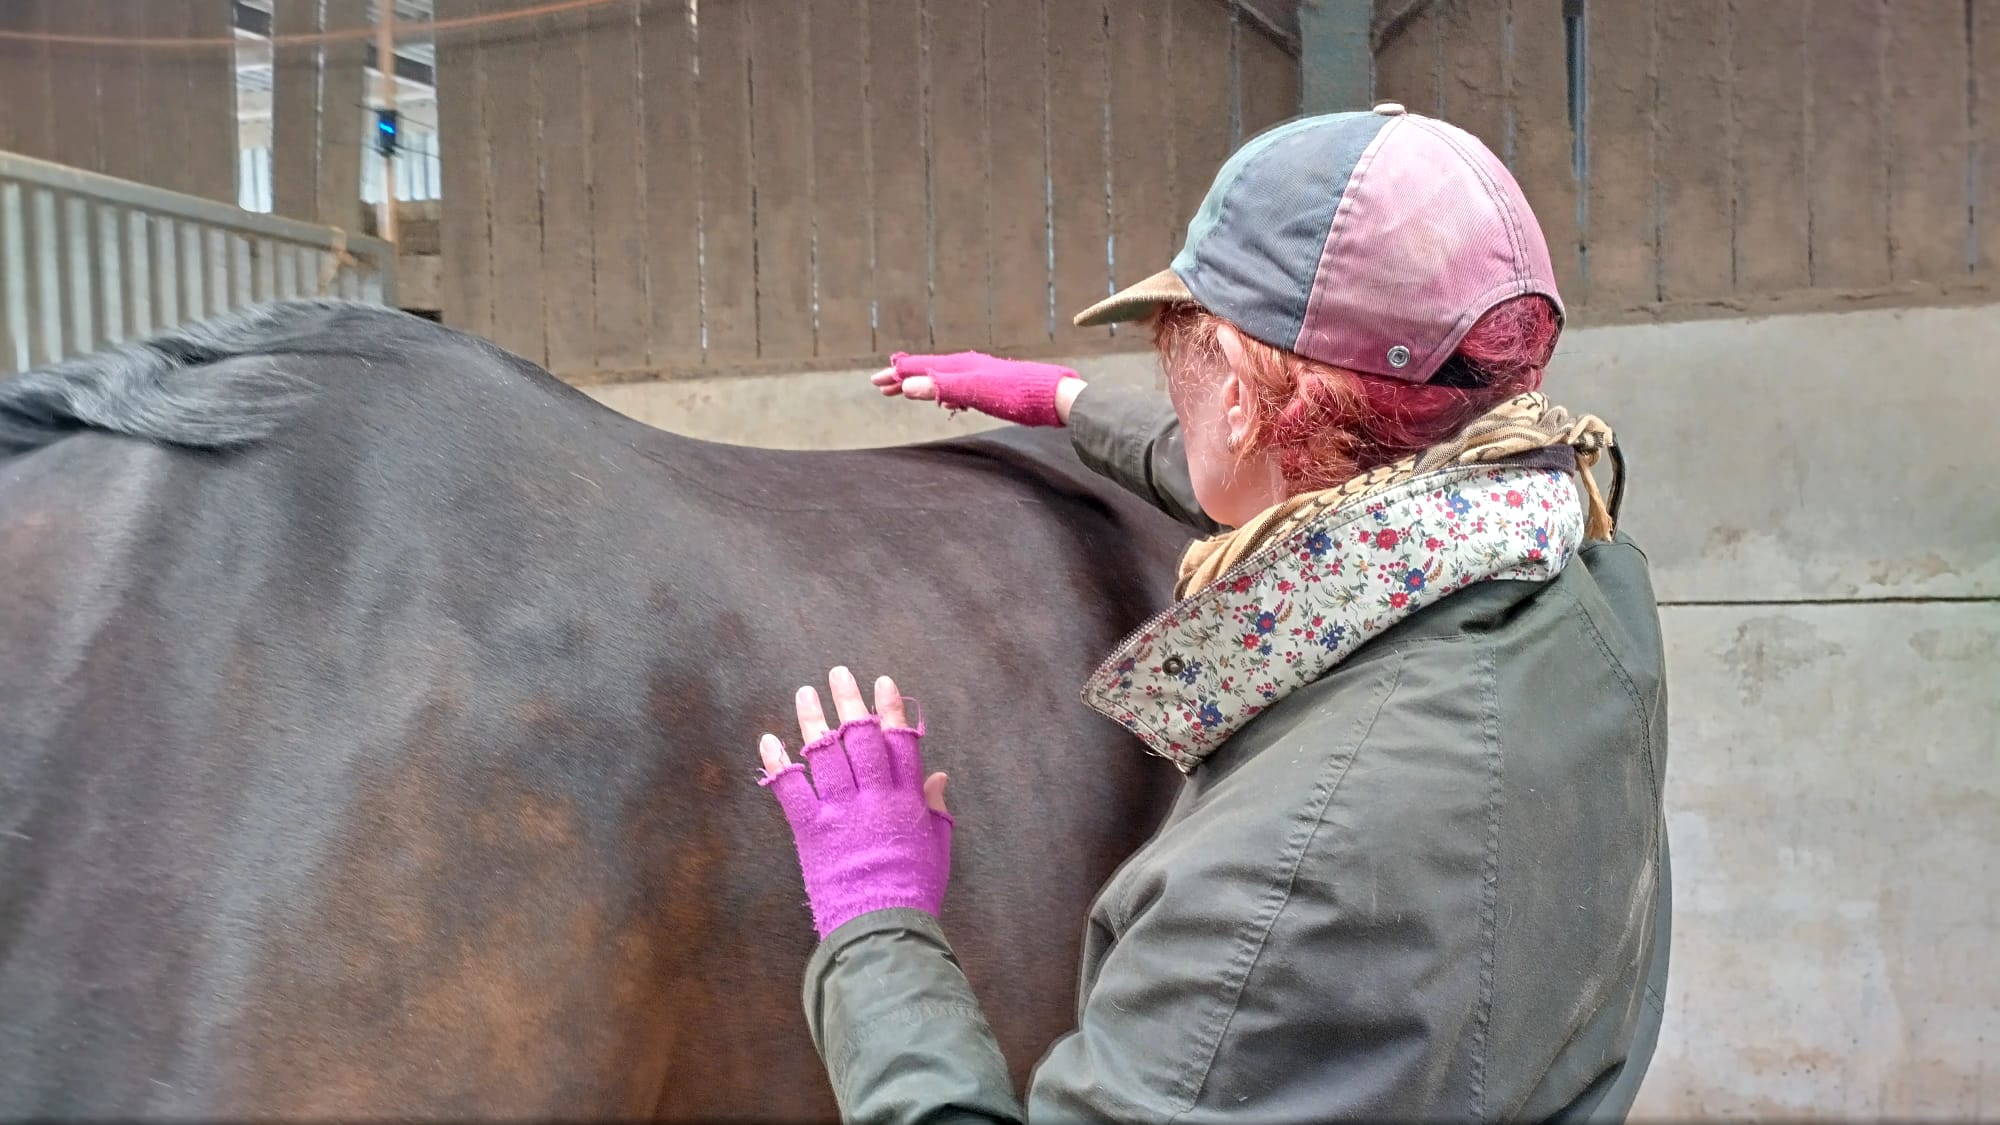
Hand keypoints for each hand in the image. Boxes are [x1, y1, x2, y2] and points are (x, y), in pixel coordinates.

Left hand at [758, 666, 952, 939]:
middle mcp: (874, 797)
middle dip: (850, 701)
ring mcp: (842, 812)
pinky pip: (792, 789)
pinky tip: (769, 740)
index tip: (883, 683)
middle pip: (861, 737)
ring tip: (805, 693)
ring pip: (826, 753)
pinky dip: (778, 763)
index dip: (890, 709)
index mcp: (906, 799)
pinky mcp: (812, 831)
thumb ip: (934, 809)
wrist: (883, 929)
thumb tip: (939, 777)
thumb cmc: (914, 892)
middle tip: (838, 673)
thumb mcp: (936, 847)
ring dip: (813, 720)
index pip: (900, 741)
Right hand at [871, 351, 1086, 426]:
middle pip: (928, 371)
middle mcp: (967, 367)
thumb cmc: (1017, 394)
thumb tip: (907, 386)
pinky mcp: (990, 388)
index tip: (876, 380)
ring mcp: (979, 377)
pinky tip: (944, 401)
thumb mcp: (974, 391)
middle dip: (904, 378)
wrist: (1054, 397)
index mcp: (960, 365)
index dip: (898, 374)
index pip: (920, 368)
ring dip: (920, 385)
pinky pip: (956, 388)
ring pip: (941, 379)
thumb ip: (941, 388)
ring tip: (902, 391)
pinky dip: (941, 393)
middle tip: (880, 386)